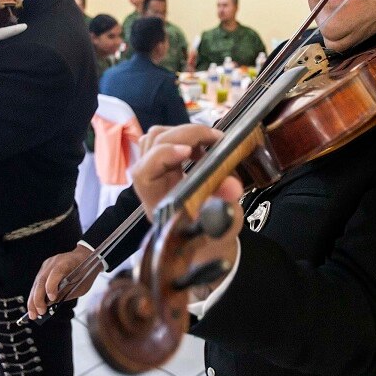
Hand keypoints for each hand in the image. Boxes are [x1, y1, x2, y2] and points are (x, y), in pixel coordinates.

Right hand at [27, 244, 101, 320]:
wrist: (86, 256)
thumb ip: (68, 293)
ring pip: (37, 283)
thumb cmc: (86, 272)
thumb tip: (52, 303)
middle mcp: (54, 262)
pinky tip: (34, 306)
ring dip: (33, 300)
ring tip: (33, 314)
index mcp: (67, 262)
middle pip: (42, 280)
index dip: (52, 286)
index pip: (56, 272)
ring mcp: (47, 265)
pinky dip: (35, 295)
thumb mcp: (82, 285)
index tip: (51, 299)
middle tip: (38, 313)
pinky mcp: (44, 269)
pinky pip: (38, 283)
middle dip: (38, 299)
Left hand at [133, 124, 244, 288]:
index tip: (190, 152)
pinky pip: (164, 138)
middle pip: (153, 145)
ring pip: (155, 137)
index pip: (144, 172)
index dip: (163, 156)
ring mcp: (155, 170)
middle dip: (185, 135)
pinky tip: (202, 148)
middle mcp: (151, 184)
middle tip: (216, 139)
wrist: (206, 241)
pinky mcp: (164, 162)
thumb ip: (225, 211)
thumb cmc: (210, 237)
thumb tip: (231, 186)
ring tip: (208, 144)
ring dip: (183, 134)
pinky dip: (183, 136)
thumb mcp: (223, 229)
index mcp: (158, 203)